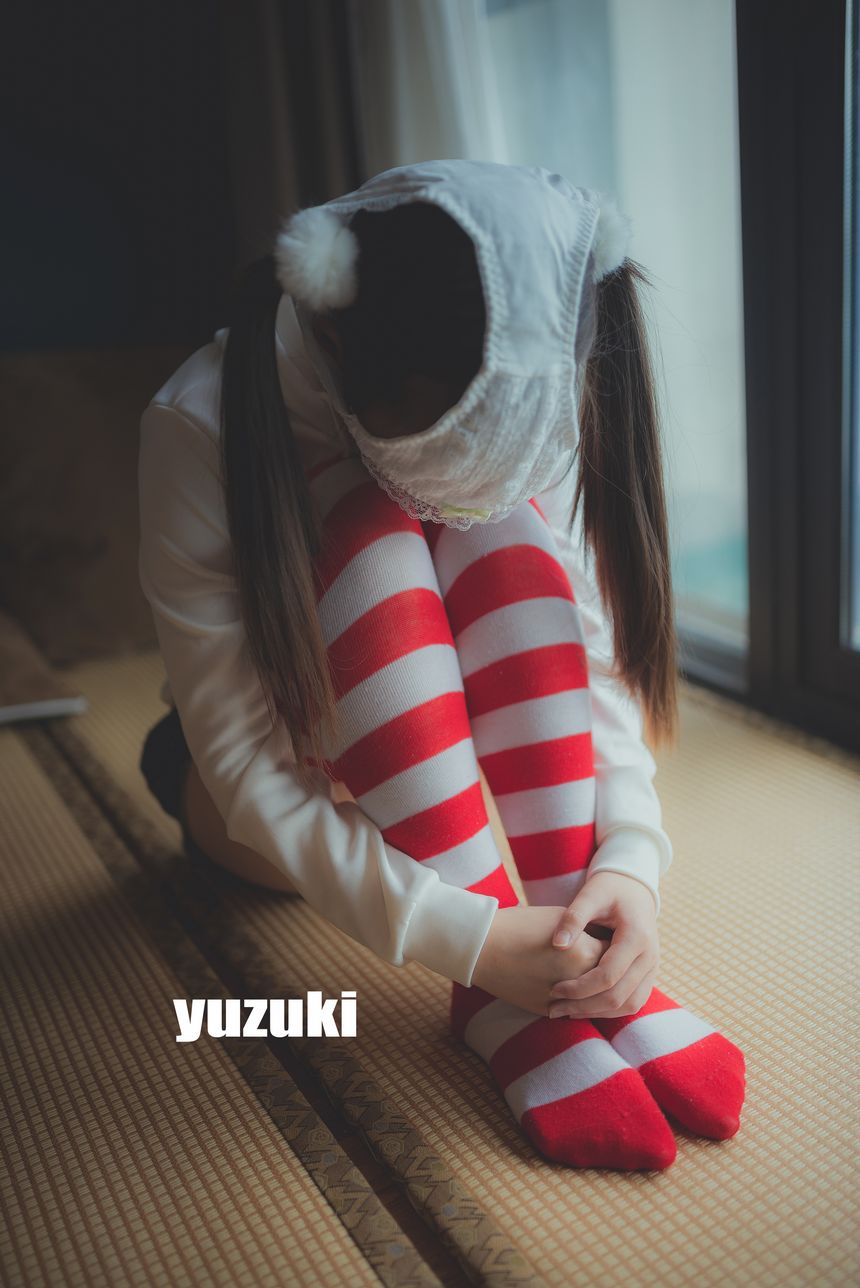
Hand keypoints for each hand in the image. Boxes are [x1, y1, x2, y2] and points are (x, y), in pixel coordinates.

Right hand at [472, 905, 610, 1016]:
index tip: (612, 941)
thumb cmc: (521, 926)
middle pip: (609, 981)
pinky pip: (571, 1010)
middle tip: (607, 960)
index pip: (617, 954)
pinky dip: (574, 1001)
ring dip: (594, 991)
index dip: (615, 947)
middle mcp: (580, 981)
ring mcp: (563, 1001)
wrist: (483, 947)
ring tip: (590, 976)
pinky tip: (570, 988)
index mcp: (586, 954)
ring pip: (592, 1001)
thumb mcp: (562, 920)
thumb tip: (609, 942)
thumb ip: (589, 932)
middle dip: (609, 971)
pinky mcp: (548, 1012)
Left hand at [547, 872, 659, 1019]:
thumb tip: (557, 945)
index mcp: (637, 937)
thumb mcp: (590, 894)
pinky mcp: (648, 974)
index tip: (553, 990)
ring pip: (629, 1005)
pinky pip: (633, 1001)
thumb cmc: (609, 888)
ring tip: (567, 1012)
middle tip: (554, 1009)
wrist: (634, 888)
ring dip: (597, 1013)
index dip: (579, 988)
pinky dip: (610, 1009)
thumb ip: (574, 918)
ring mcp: (653, 967)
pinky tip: (584, 1006)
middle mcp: (650, 956)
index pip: (608, 976)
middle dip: (584, 1006)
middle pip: (618, 996)